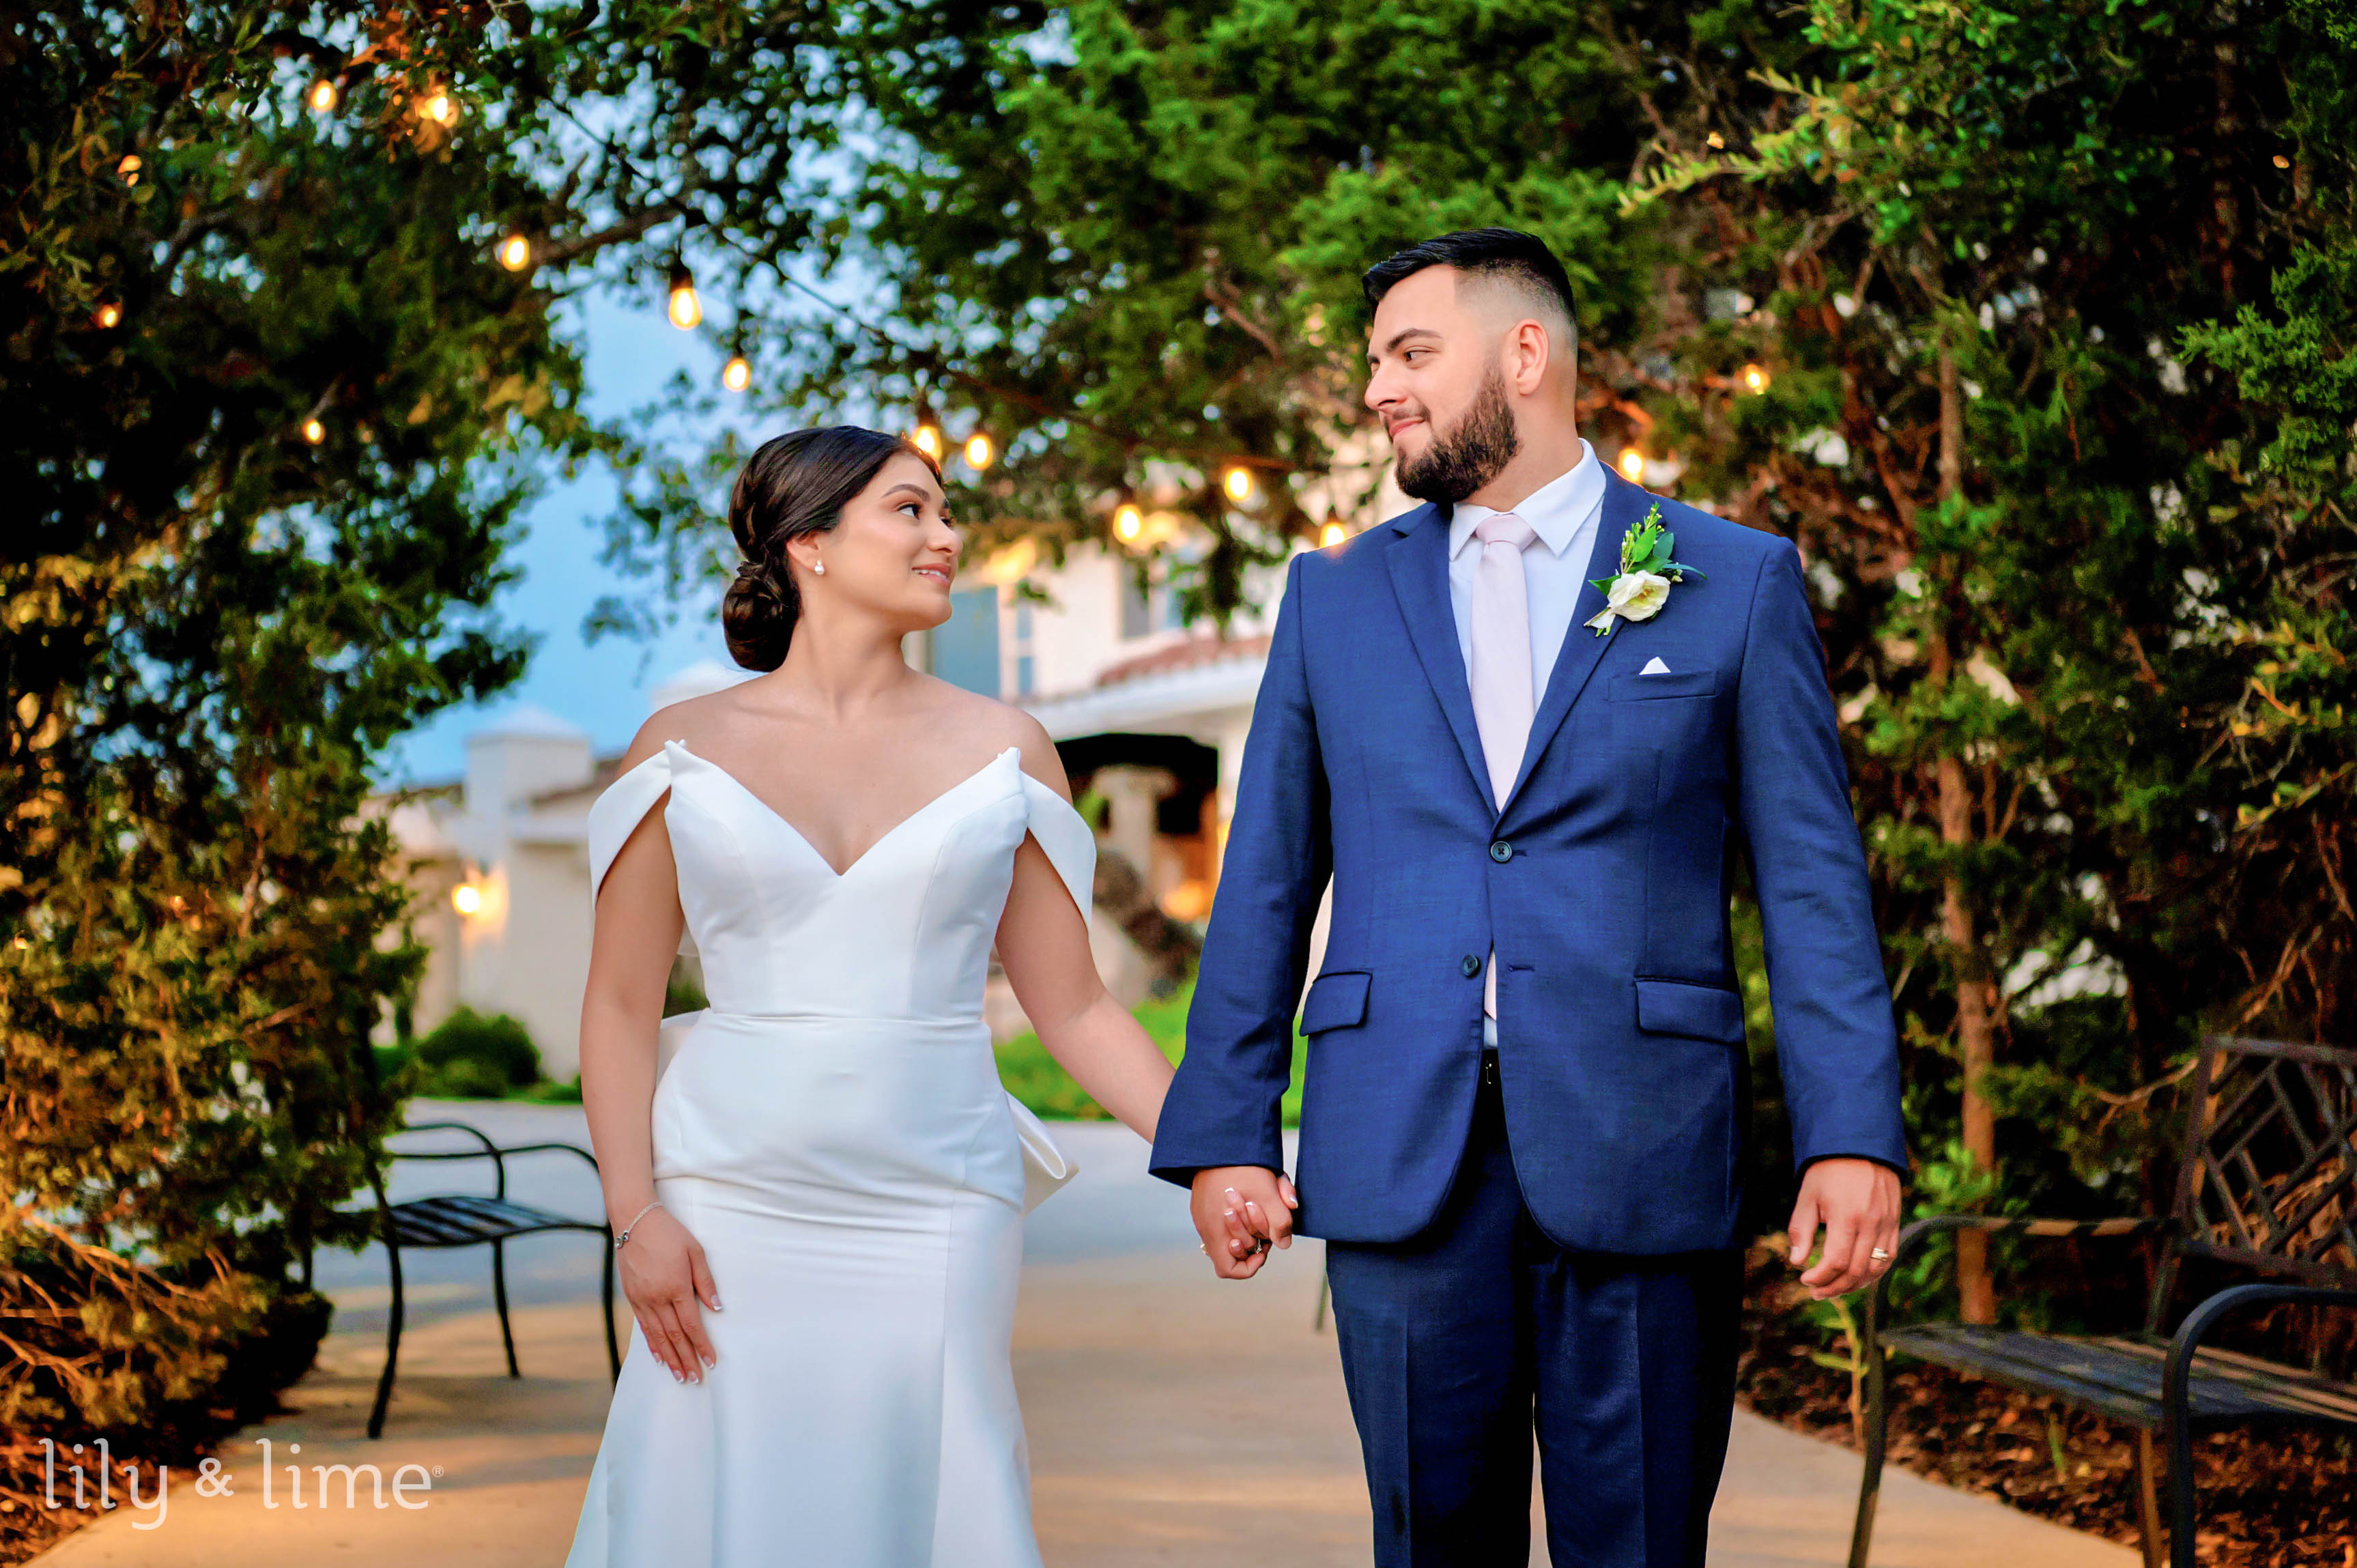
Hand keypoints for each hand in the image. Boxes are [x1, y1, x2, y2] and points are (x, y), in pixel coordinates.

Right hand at [616, 1205, 720, 1381]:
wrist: (635, 1221)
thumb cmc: (669, 1234)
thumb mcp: (695, 1252)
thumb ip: (706, 1282)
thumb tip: (717, 1308)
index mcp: (676, 1287)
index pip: (692, 1324)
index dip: (702, 1345)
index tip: (711, 1361)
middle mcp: (657, 1298)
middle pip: (674, 1336)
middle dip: (686, 1359)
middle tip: (695, 1379)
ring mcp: (642, 1299)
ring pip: (657, 1336)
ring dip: (670, 1358)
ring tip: (679, 1376)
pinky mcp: (632, 1297)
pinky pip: (643, 1327)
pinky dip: (652, 1344)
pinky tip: (659, 1357)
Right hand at [1189, 1166, 1298, 1279]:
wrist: (1219, 1138)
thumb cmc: (1242, 1166)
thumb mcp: (1267, 1193)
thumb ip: (1280, 1222)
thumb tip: (1283, 1244)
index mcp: (1215, 1231)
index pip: (1228, 1269)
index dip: (1249, 1266)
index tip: (1264, 1246)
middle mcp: (1205, 1226)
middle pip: (1230, 1252)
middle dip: (1252, 1243)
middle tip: (1265, 1226)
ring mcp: (1201, 1214)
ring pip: (1226, 1234)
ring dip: (1246, 1227)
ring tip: (1257, 1207)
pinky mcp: (1202, 1201)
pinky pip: (1220, 1219)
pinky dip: (1237, 1215)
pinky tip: (1248, 1195)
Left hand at [1787, 1157, 1902, 1298]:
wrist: (1860, 1145)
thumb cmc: (1828, 1170)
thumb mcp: (1807, 1196)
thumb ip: (1801, 1230)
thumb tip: (1797, 1262)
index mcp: (1846, 1217)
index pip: (1835, 1262)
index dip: (1819, 1277)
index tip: (1804, 1279)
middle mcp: (1871, 1223)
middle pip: (1856, 1271)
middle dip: (1834, 1287)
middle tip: (1816, 1292)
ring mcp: (1887, 1224)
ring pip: (1876, 1269)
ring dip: (1854, 1285)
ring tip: (1834, 1289)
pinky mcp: (1895, 1222)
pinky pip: (1888, 1256)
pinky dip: (1874, 1273)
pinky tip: (1857, 1277)